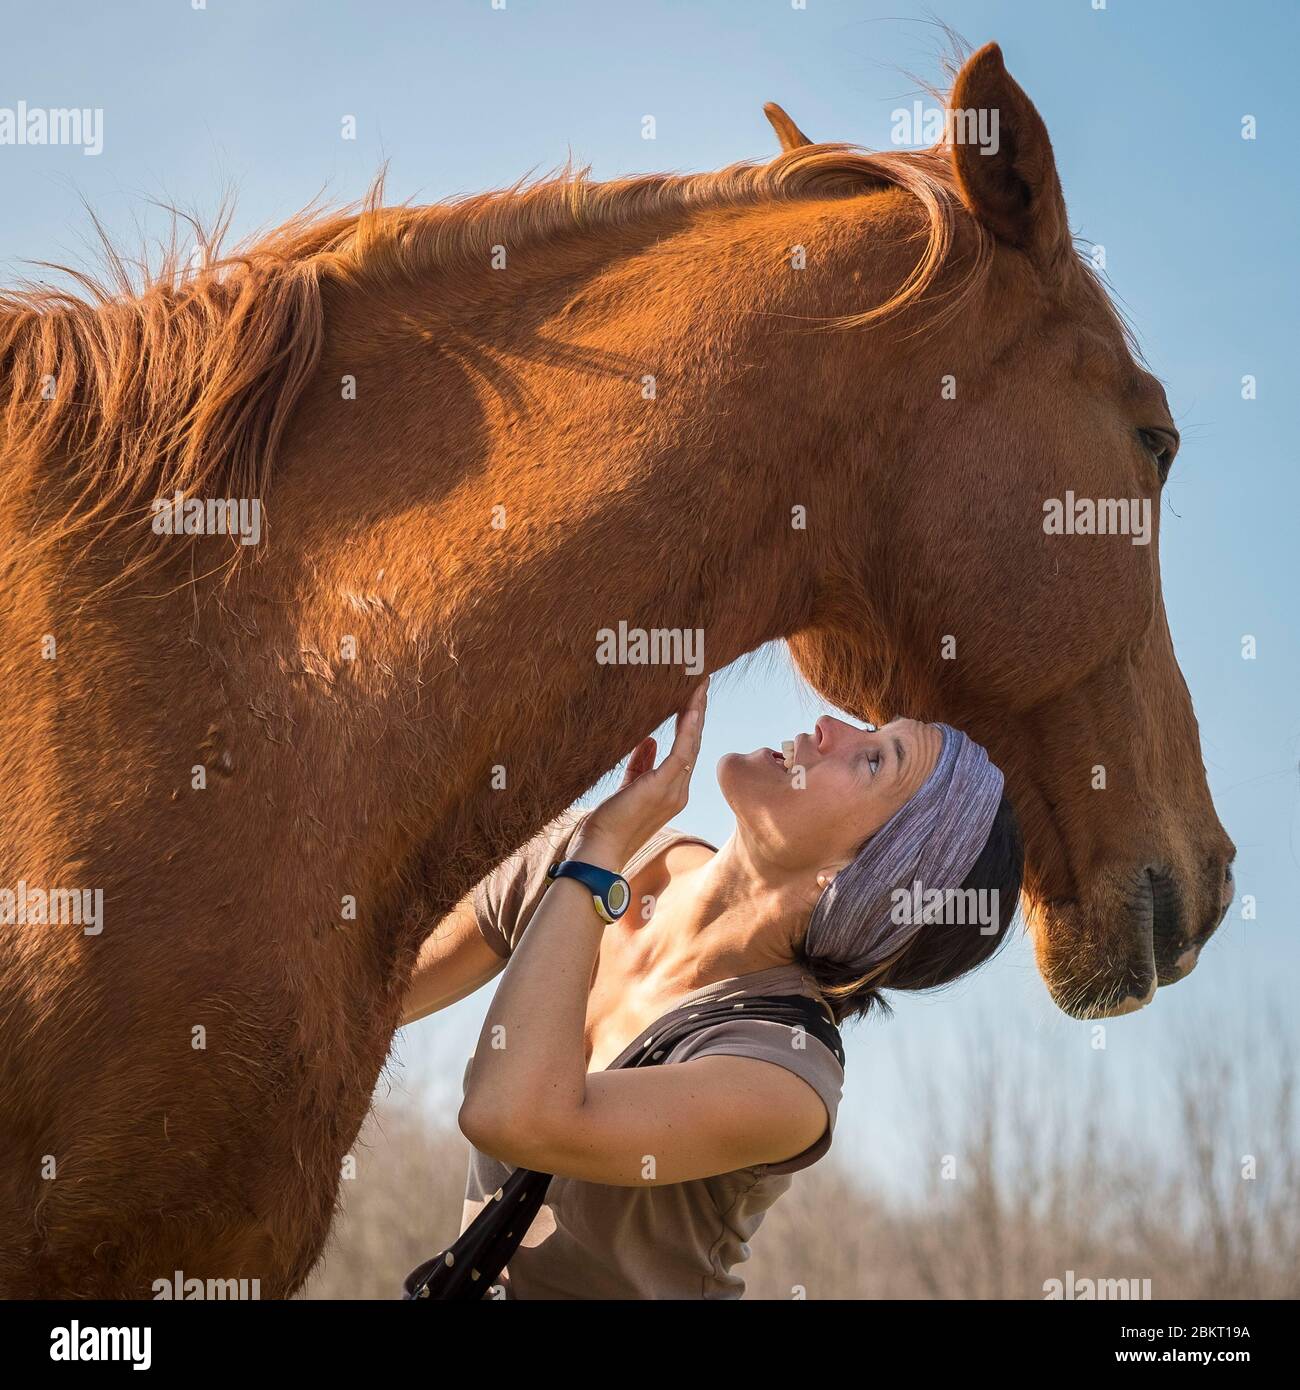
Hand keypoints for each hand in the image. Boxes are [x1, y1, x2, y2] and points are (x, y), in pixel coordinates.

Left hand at [572, 678, 708, 867]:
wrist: (600, 849)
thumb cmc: (609, 821)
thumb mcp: (628, 786)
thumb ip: (640, 763)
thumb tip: (648, 738)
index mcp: (672, 790)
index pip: (686, 750)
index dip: (691, 723)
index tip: (693, 697)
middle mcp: (680, 790)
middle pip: (694, 743)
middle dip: (698, 711)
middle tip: (701, 682)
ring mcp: (674, 790)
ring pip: (691, 744)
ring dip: (696, 713)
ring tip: (699, 687)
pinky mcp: (662, 787)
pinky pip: (681, 752)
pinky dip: (687, 730)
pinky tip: (690, 709)